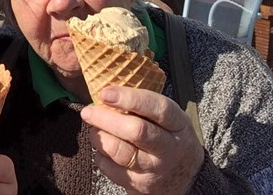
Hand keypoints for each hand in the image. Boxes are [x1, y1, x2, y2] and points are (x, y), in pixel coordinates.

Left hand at [80, 86, 203, 193]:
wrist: (184, 179)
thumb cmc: (168, 137)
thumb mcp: (168, 119)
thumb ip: (144, 105)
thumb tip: (106, 88)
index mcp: (178, 124)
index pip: (158, 108)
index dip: (130, 98)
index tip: (105, 93)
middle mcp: (169, 148)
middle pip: (136, 131)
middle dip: (106, 118)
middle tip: (88, 111)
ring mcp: (154, 169)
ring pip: (120, 151)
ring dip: (99, 137)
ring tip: (93, 128)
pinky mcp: (138, 185)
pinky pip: (110, 168)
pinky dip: (100, 155)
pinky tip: (102, 146)